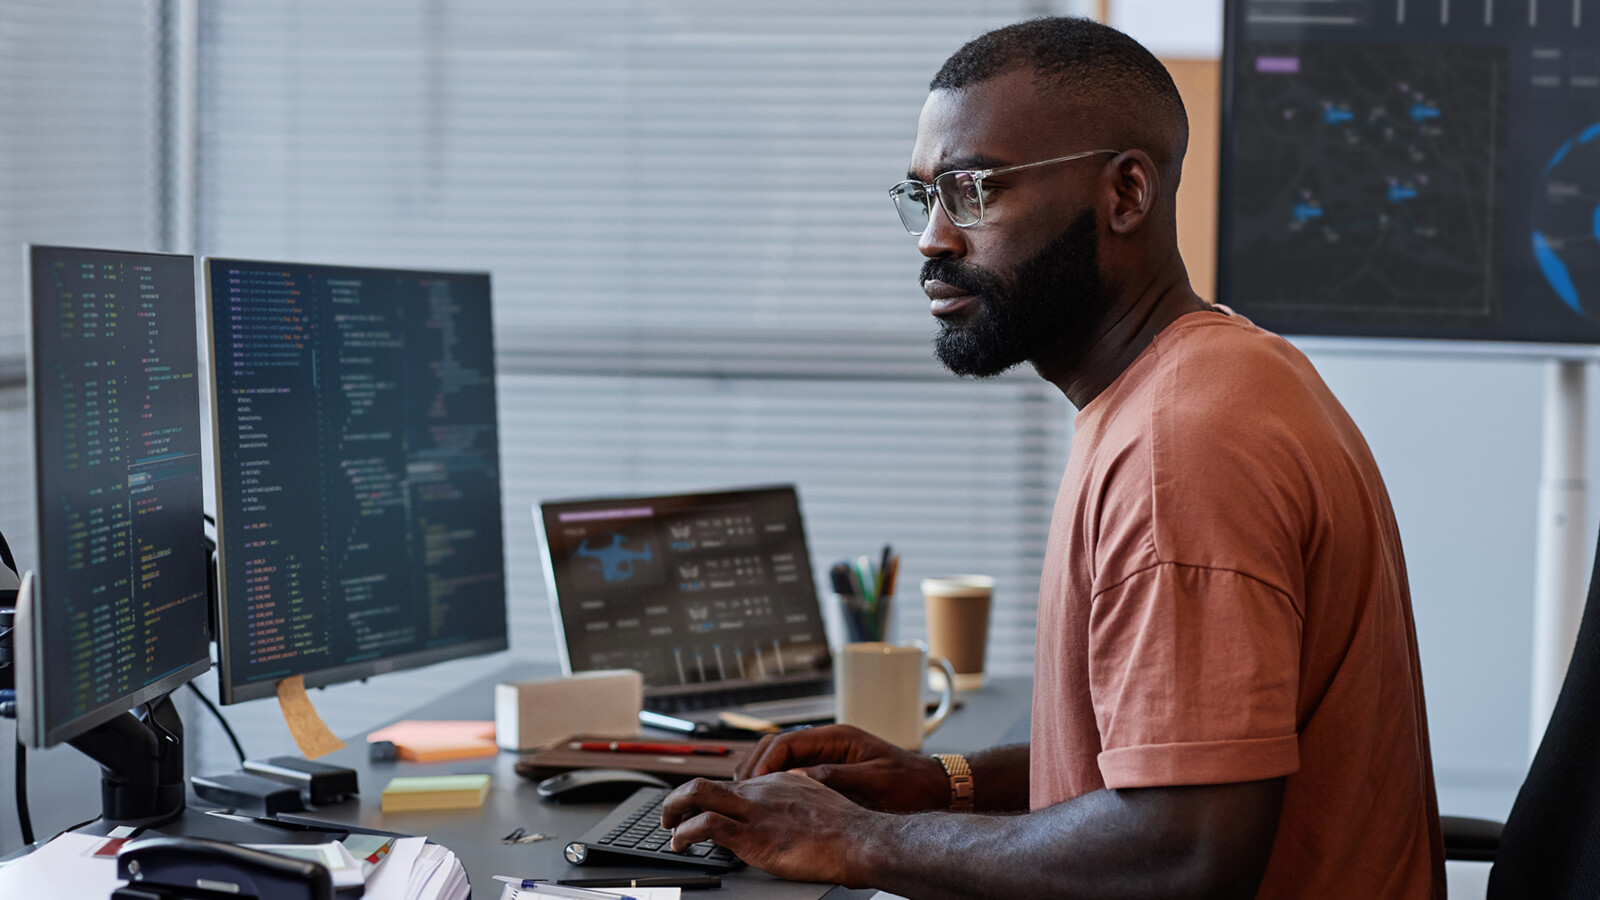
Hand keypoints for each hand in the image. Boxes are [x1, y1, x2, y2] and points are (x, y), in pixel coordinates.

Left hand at [660, 773, 877, 884]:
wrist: (857, 840)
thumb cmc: (847, 829)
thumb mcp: (821, 801)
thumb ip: (800, 798)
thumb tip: (792, 806)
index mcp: (777, 782)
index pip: (733, 782)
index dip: (712, 797)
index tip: (703, 808)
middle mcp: (760, 790)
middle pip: (706, 782)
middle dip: (679, 798)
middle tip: (672, 814)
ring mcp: (753, 811)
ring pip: (697, 794)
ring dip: (673, 810)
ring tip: (668, 827)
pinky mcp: (751, 835)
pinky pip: (705, 826)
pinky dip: (684, 833)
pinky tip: (680, 844)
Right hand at [736, 724, 949, 811]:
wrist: (936, 789)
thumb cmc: (911, 784)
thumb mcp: (873, 782)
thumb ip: (836, 778)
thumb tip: (799, 778)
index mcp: (839, 737)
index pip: (787, 741)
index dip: (764, 762)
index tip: (752, 784)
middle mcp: (830, 742)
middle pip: (778, 746)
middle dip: (756, 766)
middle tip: (741, 792)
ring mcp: (830, 756)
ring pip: (783, 759)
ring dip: (764, 775)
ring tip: (749, 798)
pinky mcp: (832, 771)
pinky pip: (796, 772)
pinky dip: (778, 784)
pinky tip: (771, 802)